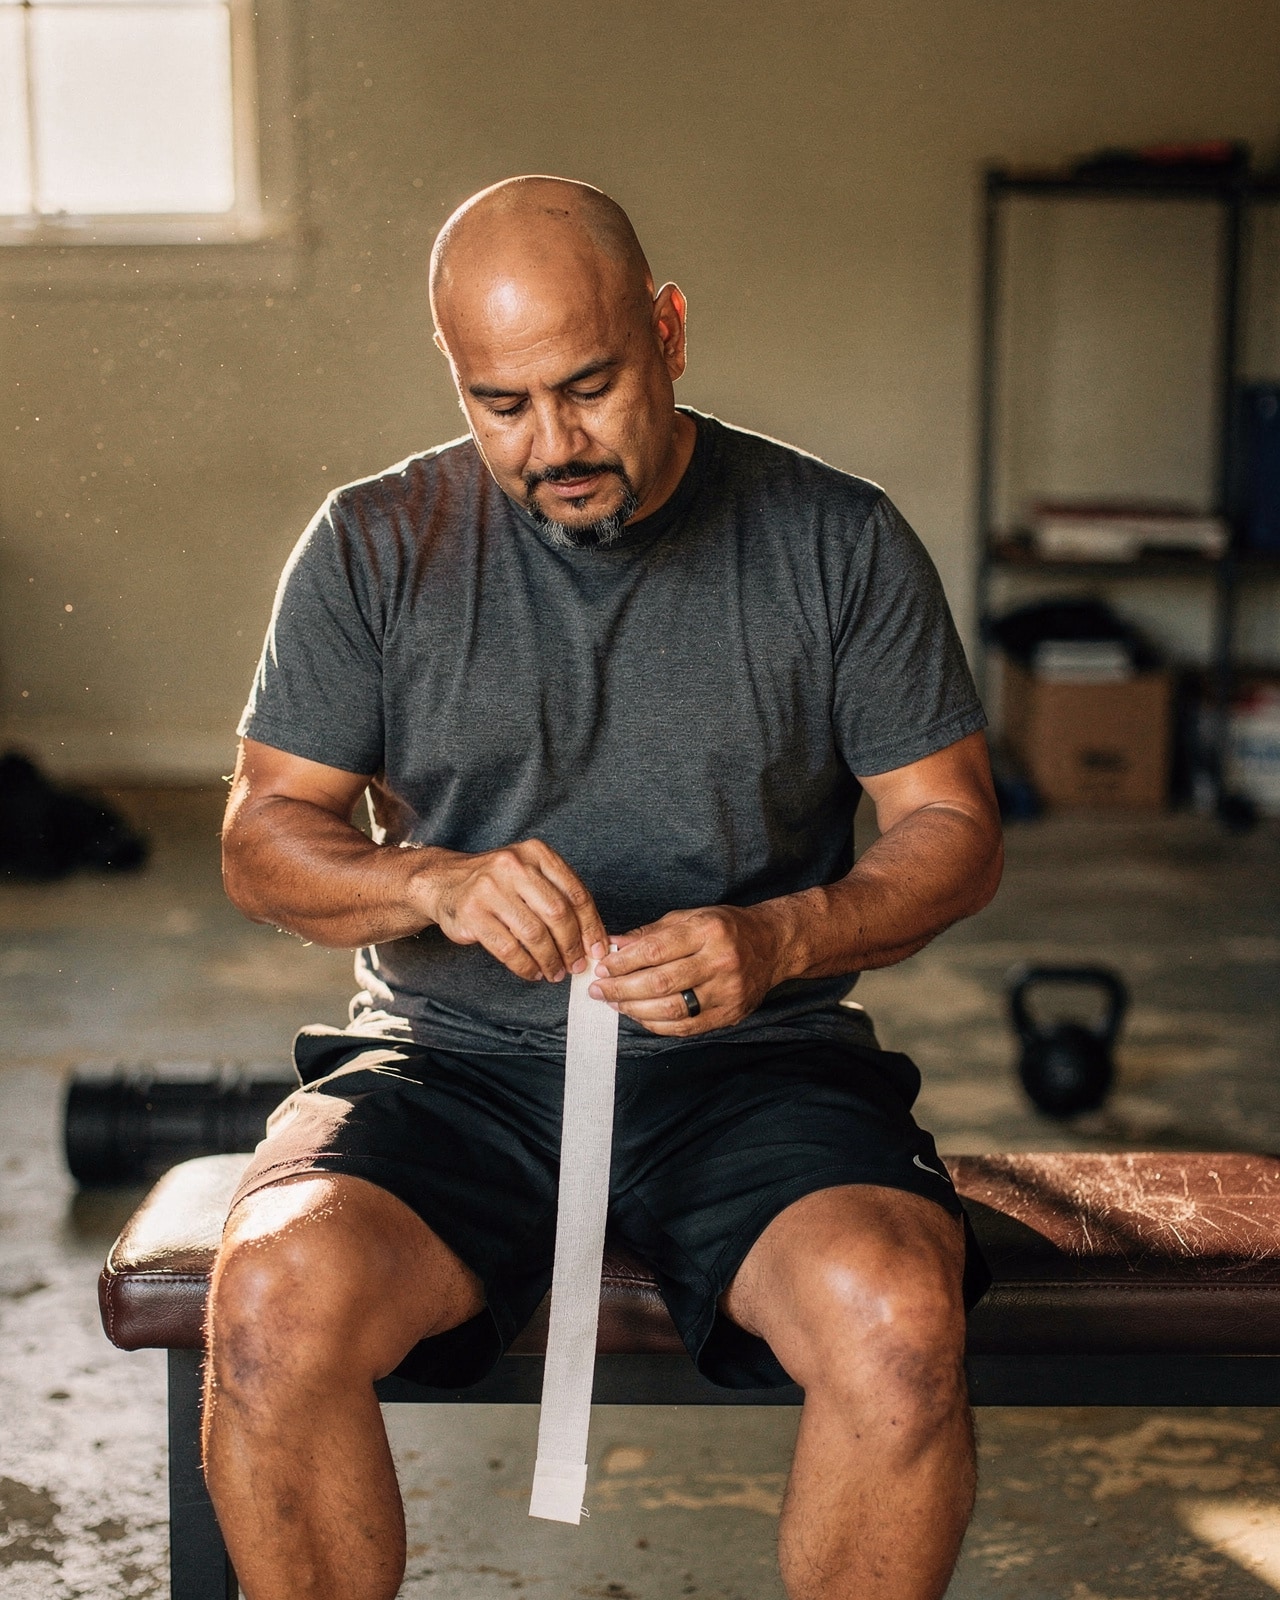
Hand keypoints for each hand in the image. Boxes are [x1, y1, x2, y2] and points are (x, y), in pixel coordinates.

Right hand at [414, 839, 607, 982]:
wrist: (444, 882)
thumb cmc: (497, 883)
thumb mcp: (530, 874)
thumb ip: (560, 896)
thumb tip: (593, 938)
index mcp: (536, 853)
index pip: (575, 892)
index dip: (591, 926)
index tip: (597, 949)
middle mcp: (514, 865)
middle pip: (558, 913)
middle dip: (572, 946)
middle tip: (577, 965)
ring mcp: (490, 888)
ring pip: (534, 934)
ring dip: (549, 960)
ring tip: (555, 972)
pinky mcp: (472, 914)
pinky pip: (508, 949)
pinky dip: (525, 966)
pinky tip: (533, 973)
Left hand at [589, 903, 787, 1035]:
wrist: (773, 945)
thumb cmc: (727, 928)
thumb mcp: (691, 917)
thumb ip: (652, 933)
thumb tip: (614, 945)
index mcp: (708, 931)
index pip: (655, 951)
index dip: (623, 963)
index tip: (602, 967)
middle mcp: (720, 961)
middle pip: (660, 982)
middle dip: (622, 988)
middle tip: (599, 990)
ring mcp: (727, 991)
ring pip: (671, 1009)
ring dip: (635, 1009)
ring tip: (615, 1003)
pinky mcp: (730, 1014)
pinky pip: (687, 1027)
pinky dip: (658, 1024)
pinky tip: (640, 1016)